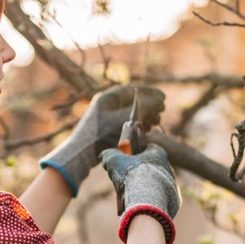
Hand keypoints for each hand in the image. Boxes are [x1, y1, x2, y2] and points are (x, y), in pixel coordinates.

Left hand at [39, 85, 164, 196]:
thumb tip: (159, 99)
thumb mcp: (124, 119)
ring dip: (145, 115)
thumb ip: (143, 108)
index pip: (132, 90)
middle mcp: (108, 105)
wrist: (81, 153)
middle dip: (149, 105)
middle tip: (162, 110)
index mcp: (108, 98)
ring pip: (131, 112)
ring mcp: (107, 117)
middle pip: (132, 101)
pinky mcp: (108, 129)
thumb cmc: (101, 134)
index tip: (163, 97)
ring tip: (157, 121)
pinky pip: (127, 122)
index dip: (149, 92)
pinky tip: (147, 129)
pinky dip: (138, 124)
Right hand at [101, 144, 179, 243]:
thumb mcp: (114, 161)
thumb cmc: (132, 176)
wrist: (148, 201)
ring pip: (155, 183)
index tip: (126, 160)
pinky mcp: (173, 199)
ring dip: (144, 188)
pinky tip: (139, 204)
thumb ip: (108, 155)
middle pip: (150, 167)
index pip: (148, 148)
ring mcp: (172, 184)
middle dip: (138, 173)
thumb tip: (104, 155)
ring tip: (130, 196)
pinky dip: (150, 200)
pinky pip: (159, 198)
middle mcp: (168, 167)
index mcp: (158, 153)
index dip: (136, 153)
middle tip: (126, 182)